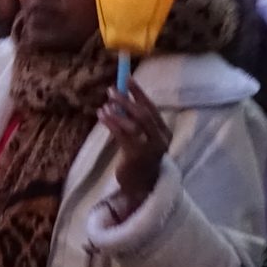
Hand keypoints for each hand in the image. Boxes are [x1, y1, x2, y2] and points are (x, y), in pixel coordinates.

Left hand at [100, 81, 171, 202]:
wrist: (141, 187)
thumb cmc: (140, 159)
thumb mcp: (142, 138)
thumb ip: (135, 121)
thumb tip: (118, 98)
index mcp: (165, 132)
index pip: (152, 108)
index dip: (139, 92)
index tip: (127, 79)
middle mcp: (161, 139)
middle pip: (144, 114)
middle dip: (126, 100)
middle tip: (111, 91)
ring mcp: (150, 148)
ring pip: (133, 124)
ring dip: (117, 112)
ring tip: (104, 106)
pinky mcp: (136, 156)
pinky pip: (122, 134)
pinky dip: (111, 122)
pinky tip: (102, 116)